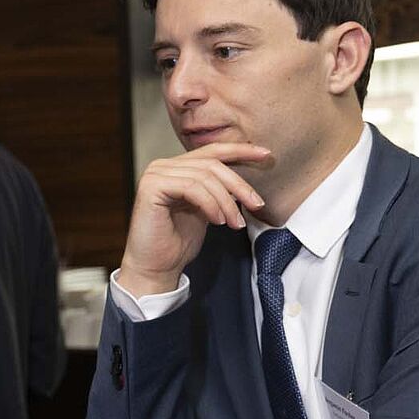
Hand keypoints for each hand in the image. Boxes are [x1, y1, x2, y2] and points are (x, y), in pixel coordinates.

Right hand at [117, 143, 270, 296]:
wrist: (156, 268)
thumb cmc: (179, 243)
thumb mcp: (207, 210)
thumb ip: (218, 190)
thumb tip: (245, 179)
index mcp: (176, 167)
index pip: (212, 151)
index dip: (240, 150)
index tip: (266, 154)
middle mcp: (163, 166)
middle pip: (212, 164)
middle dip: (239, 185)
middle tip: (257, 205)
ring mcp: (155, 174)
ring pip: (205, 176)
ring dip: (226, 202)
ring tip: (234, 223)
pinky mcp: (151, 186)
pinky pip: (191, 187)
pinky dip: (210, 204)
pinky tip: (217, 221)